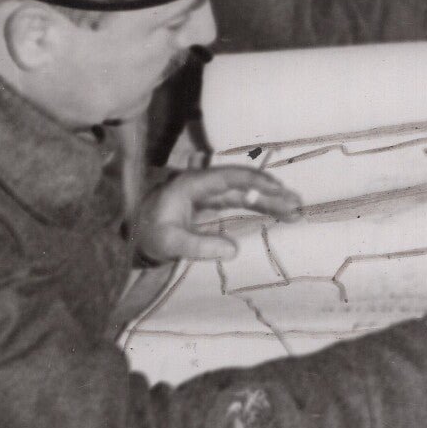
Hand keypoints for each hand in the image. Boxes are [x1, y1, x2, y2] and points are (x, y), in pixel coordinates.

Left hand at [134, 165, 302, 263]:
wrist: (130, 238)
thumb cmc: (147, 236)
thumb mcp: (168, 243)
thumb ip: (198, 246)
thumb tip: (234, 250)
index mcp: (192, 184)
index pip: (230, 177)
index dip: (255, 181)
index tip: (278, 189)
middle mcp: (204, 184)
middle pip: (243, 184)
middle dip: (270, 192)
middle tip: (297, 202)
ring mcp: (208, 194)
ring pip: (245, 193)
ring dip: (269, 200)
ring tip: (295, 210)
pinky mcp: (211, 206)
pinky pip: (240, 202)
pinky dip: (259, 207)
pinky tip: (277, 213)